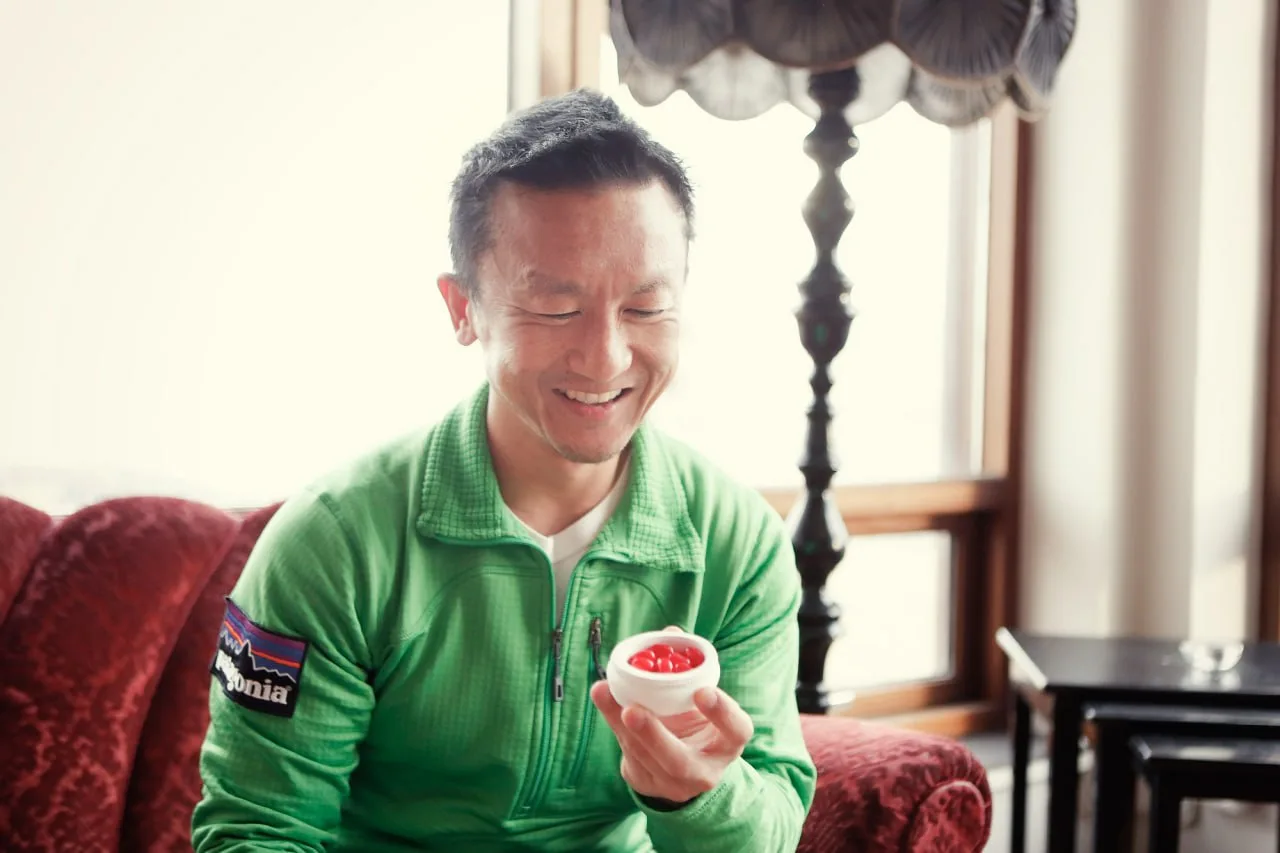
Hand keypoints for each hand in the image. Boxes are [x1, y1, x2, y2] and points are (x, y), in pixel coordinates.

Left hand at [590, 676, 752, 804]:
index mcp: (728, 742)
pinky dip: (613, 725)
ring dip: (619, 724)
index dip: (722, 712)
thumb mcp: (700, 696)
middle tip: (632, 710)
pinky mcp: (648, 784)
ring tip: (603, 692)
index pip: (736, 730)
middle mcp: (704, 769)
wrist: (681, 760)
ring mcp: (674, 784)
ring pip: (644, 758)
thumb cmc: (695, 716)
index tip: (703, 691)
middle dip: (653, 736)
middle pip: (678, 761)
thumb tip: (671, 633)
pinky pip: (628, 756)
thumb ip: (688, 667)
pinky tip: (604, 699)